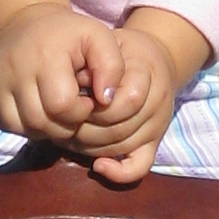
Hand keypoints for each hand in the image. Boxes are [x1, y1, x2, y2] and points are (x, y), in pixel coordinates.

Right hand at [0, 0, 127, 145]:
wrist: (22, 21)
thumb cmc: (67, 35)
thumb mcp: (98, 38)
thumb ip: (112, 66)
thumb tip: (107, 100)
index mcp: (45, 55)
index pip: (62, 106)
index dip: (80, 111)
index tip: (86, 99)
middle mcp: (13, 69)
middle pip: (41, 121)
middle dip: (64, 124)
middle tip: (72, 109)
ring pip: (23, 127)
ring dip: (45, 128)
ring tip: (56, 110)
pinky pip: (6, 124)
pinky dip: (26, 125)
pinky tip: (39, 109)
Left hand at [69, 9, 206, 185]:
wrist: (153, 60)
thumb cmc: (122, 52)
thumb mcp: (109, 45)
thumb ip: (94, 63)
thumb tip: (74, 86)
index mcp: (147, 73)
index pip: (122, 102)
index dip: (91, 107)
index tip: (70, 100)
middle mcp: (157, 102)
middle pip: (118, 127)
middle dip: (84, 128)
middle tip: (61, 122)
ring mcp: (157, 125)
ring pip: (122, 145)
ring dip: (90, 146)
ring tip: (68, 136)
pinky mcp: (154, 142)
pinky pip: (140, 166)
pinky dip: (119, 172)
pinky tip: (98, 167)